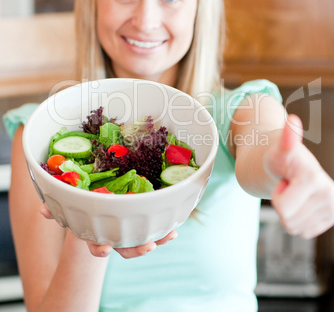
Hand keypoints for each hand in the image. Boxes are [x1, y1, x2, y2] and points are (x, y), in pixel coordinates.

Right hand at [40, 204, 177, 257]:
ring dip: (157, 239)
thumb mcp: (71, 205)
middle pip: (126, 248)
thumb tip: (43, 211)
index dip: (101, 249)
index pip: (98, 245)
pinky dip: (165, 229)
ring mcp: (130, 229)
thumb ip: (56, 209)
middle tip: (148, 246)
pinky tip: (174, 227)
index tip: (104, 249)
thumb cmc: (84, 204)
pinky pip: (155, 226)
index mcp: (98, 232)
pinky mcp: (143, 219)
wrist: (97, 199)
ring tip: (169, 236)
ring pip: (144, 240)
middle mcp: (115, 235)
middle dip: (137, 250)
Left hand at [263, 114, 333, 238]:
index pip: (283, 210)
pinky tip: (301, 201)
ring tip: (293, 191)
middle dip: (282, 205)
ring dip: (290, 211)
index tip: (284, 181)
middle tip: (287, 186)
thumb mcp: (277, 149)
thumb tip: (292, 120)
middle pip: (289, 221)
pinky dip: (299, 220)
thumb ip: (286, 137)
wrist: (288, 164)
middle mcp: (329, 191)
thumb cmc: (279, 157)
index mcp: (314, 178)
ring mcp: (333, 203)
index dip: (277, 197)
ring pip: (297, 229)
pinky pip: (307, 232)